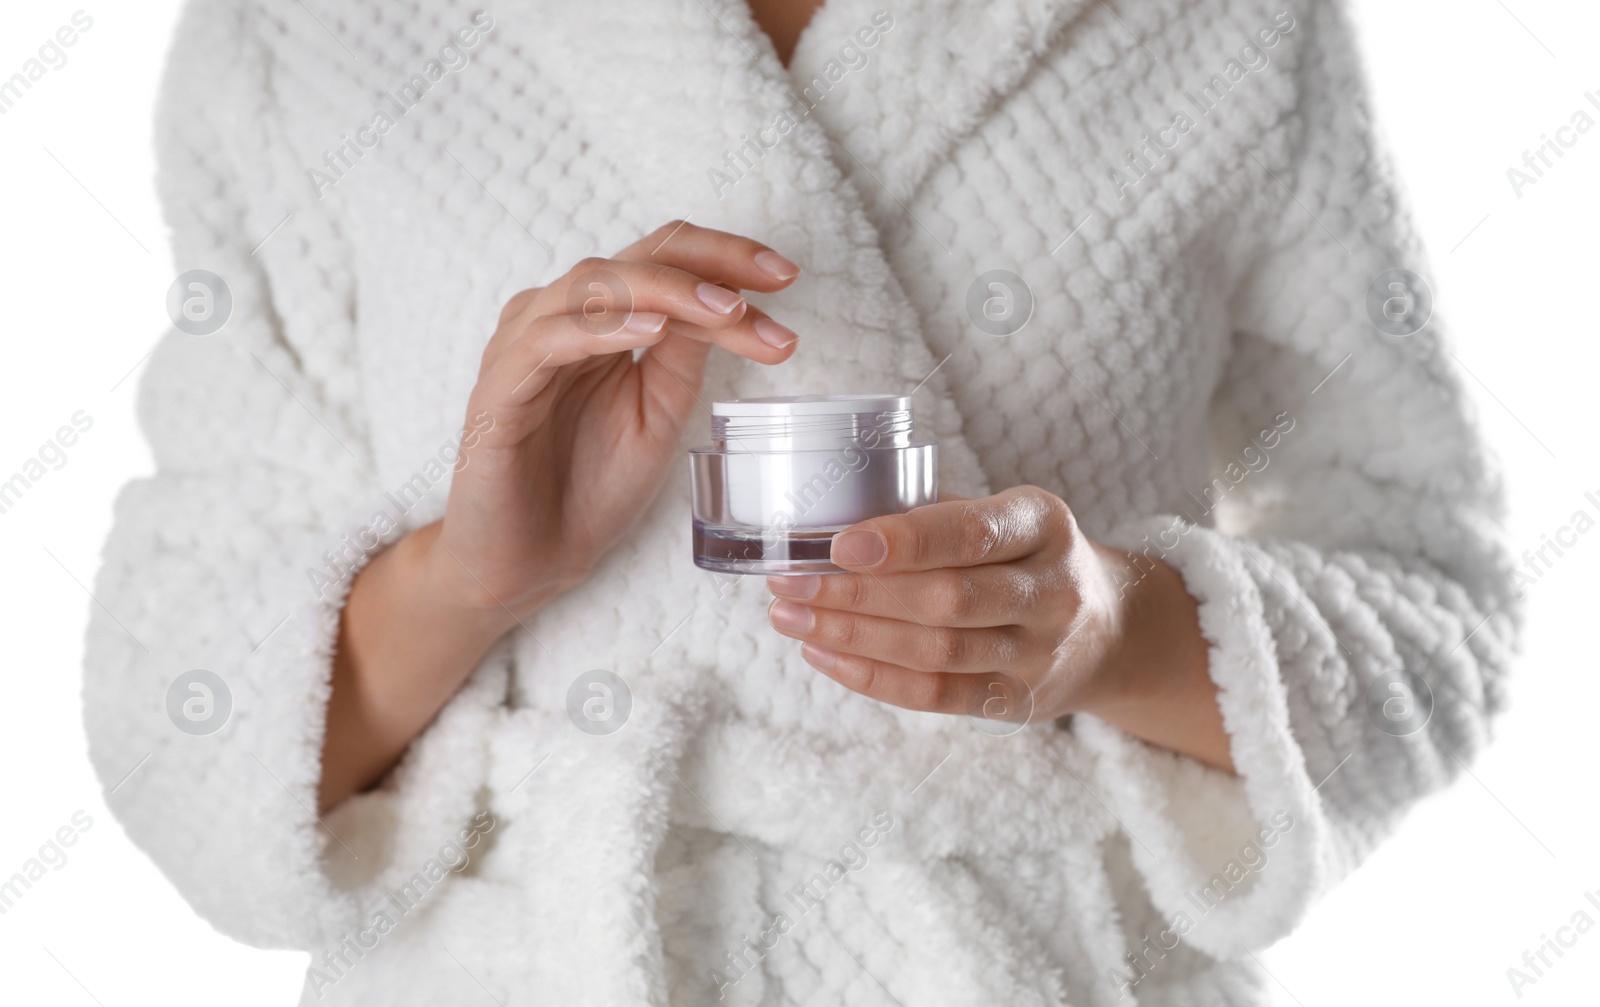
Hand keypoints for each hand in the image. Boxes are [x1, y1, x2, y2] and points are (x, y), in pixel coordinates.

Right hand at [432, 221, 802, 617]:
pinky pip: (548, 340)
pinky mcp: (498, 389)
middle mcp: (557, 317)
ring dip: (668, 291)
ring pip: (595, 285)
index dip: (726, 257)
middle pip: (635, 257)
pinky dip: (602, 328)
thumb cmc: (591, 486)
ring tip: (726, 309)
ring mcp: (523, 347)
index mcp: (597, 319)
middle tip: (772, 283)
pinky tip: (652, 332)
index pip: (663, 259)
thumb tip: (731, 300)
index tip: (787, 275)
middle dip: (711, 265)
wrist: (532, 560)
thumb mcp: (660, 412)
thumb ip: (683, 355)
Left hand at [764, 486, 1232, 767]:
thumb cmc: (1028, 557)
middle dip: (856, 594)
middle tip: (788, 584)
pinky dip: (870, 677)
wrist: (1111, 629)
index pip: (972, 534)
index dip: (903, 541)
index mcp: (1044, 525)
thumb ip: (934, 516)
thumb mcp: (1005, 517)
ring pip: (934, 652)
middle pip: (946, 600)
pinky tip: (824, 657)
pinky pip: (934, 696)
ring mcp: (1039, 654)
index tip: (837, 544)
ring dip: (851, 637)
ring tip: (791, 619)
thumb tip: (829, 518)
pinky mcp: (1016, 702)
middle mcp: (1051, 591)